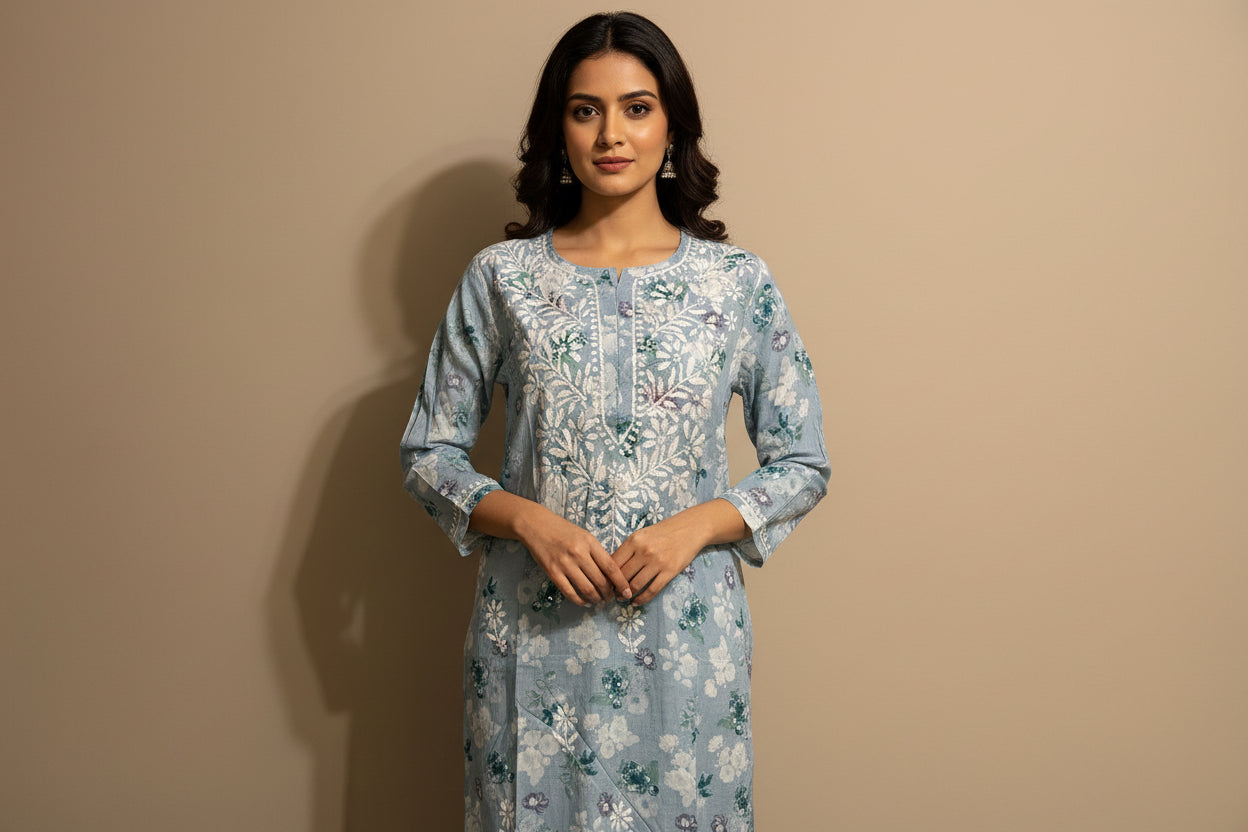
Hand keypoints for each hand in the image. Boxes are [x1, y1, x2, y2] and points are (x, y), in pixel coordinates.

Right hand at [516, 506, 631, 605]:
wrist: (537, 526)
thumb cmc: (563, 530)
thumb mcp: (585, 536)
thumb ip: (597, 553)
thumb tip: (611, 575)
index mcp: (590, 543)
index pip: (611, 567)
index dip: (621, 583)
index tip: (626, 591)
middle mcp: (578, 553)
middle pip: (600, 581)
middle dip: (608, 594)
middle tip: (611, 598)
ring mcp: (565, 564)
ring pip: (586, 590)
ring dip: (596, 599)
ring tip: (599, 601)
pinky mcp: (553, 573)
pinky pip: (569, 593)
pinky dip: (579, 601)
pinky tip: (584, 602)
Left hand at [611, 499, 749, 604]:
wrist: (690, 529)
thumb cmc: (663, 532)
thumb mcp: (641, 535)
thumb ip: (628, 549)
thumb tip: (611, 568)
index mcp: (634, 540)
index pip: (614, 562)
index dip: (607, 576)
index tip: (604, 583)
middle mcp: (644, 551)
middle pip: (623, 575)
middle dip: (615, 588)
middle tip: (612, 594)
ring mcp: (657, 562)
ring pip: (635, 585)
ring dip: (627, 595)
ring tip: (623, 598)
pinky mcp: (670, 571)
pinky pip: (652, 590)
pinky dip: (642, 599)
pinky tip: (637, 602)